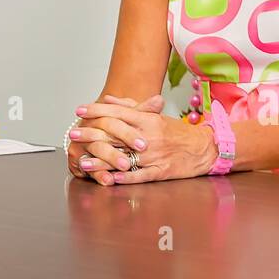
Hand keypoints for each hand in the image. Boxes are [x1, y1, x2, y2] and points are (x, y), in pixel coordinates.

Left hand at [73, 97, 216, 184]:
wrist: (204, 148)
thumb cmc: (176, 132)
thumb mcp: (155, 115)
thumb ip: (130, 106)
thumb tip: (107, 99)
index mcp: (148, 119)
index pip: (118, 112)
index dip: (97, 110)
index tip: (79, 110)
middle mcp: (149, 136)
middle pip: (115, 134)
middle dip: (91, 134)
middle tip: (73, 134)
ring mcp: (154, 155)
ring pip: (124, 157)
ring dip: (101, 160)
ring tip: (82, 161)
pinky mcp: (160, 172)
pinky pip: (139, 176)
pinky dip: (123, 178)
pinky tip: (108, 179)